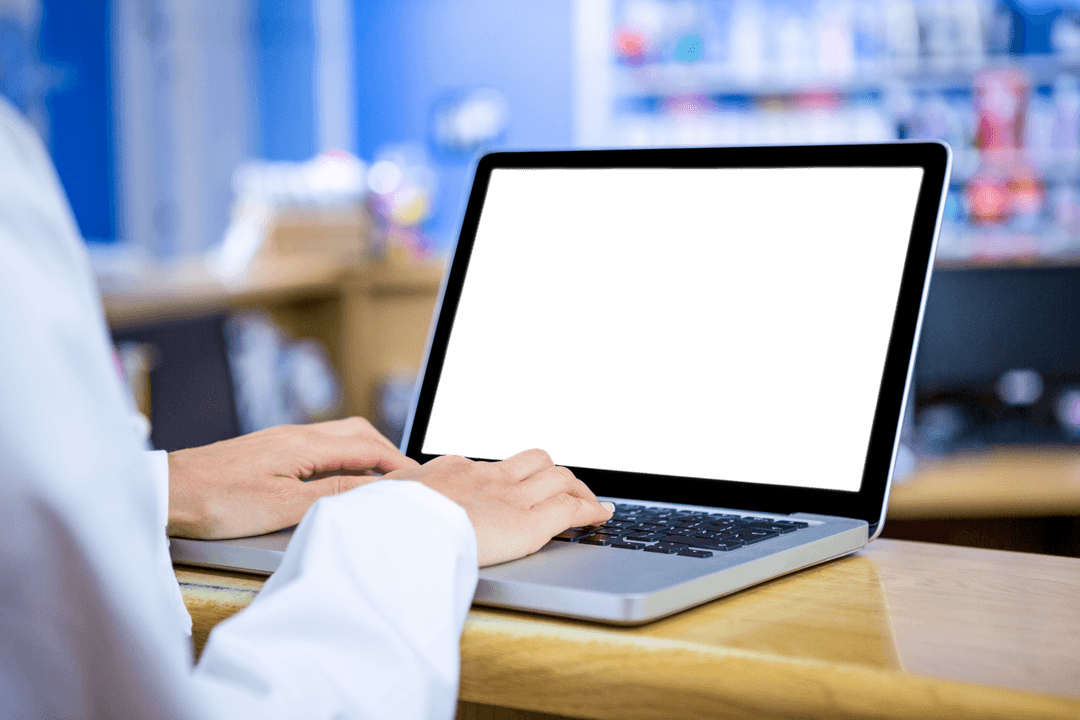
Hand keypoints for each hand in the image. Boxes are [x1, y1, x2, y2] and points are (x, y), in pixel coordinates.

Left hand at [167, 417, 418, 538]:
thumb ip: (333, 491)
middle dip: (387, 452)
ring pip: (337, 436)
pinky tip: (337, 477)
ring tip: (378, 479)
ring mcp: (280, 439)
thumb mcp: (284, 505)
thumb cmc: (218, 501)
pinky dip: (341, 457)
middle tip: (405, 478)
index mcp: (304, 445)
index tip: (419, 480)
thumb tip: (373, 484)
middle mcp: (295, 434)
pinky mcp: (267, 449)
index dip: (397, 464)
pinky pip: (317, 445)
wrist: (166, 492)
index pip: (368, 448)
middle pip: (357, 432)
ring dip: (364, 453)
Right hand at [384, 448, 613, 566]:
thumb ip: (389, 503)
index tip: (515, 485)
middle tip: (564, 489)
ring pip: (559, 476)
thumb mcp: (379, 505)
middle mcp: (484, 476)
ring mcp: (508, 496)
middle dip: (553, 474)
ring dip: (578, 488)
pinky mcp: (526, 522)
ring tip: (590, 503)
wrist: (391, 532)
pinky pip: (571, 508)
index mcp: (448, 472)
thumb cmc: (379, 524)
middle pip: (533, 460)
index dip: (511, 476)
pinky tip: (602, 517)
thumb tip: (373, 507)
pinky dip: (591, 510)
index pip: (490, 466)